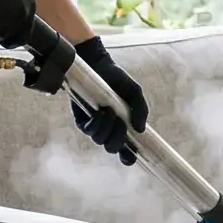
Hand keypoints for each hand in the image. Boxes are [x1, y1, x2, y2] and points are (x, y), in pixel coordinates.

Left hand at [71, 38, 144, 162]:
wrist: (98, 65)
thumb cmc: (117, 79)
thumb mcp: (135, 92)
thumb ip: (141, 110)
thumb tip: (141, 129)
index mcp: (123, 127)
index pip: (126, 150)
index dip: (128, 157)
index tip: (132, 156)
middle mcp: (109, 129)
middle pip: (112, 148)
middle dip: (118, 140)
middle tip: (122, 123)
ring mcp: (95, 126)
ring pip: (100, 140)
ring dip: (108, 130)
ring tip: (111, 112)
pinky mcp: (82, 120)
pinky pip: (88, 130)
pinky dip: (97, 124)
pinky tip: (102, 112)